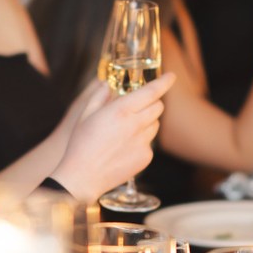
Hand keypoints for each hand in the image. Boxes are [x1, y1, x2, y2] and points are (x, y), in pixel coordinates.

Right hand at [51, 74, 173, 199]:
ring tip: (126, 130)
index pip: (151, 91)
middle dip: (152, 103)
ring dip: (147, 122)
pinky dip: (142, 141)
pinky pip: (150, 143)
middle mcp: (136, 125)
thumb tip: (107, 84)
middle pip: (158, 107)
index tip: (171, 76)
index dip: (164, 82)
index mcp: (121, 110)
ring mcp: (143, 142)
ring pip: (155, 125)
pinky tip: (124, 147)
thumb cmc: (81, 144)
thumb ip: (99, 96)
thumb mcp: (85, 115)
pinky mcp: (145, 157)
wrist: (83, 177)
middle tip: (138, 107)